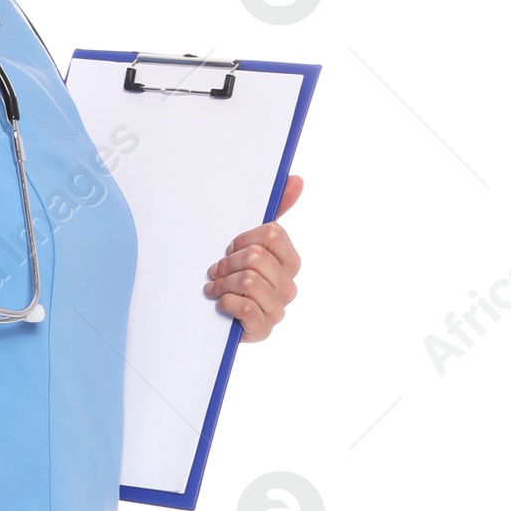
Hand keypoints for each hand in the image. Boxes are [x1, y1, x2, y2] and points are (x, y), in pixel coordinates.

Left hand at [202, 173, 302, 341]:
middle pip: (256, 257)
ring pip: (249, 281)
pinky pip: (246, 307)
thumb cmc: (234, 277)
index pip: (273, 234)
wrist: (214, 318)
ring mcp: (277, 310)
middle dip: (228, 263)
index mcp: (290, 262)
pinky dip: (226, 302)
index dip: (244, 238)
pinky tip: (220, 303)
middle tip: (216, 270)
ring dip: (223, 283)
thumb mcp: (249, 243)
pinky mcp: (263, 330)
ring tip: (215, 288)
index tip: (230, 248)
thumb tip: (297, 180)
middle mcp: (288, 286)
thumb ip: (275, 212)